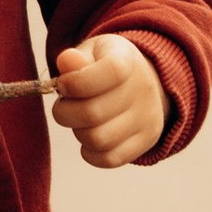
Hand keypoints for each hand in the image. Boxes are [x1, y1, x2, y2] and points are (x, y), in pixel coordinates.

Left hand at [51, 34, 164, 167]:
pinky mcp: (147, 140)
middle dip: (65, 112)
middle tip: (63, 106)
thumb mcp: (90, 52)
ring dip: (77, 132)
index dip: (77, 82)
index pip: (110, 72)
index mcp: (127, 60)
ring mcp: (148, 117)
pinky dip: (90, 152)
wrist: (138, 81)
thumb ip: (75, 58)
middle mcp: (143, 88)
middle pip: (93, 113)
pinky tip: (88, 135)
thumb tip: (66, 61)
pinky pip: (109, 159)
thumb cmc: (103, 66)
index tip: (63, 85)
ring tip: (78, 121)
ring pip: (98, 139)